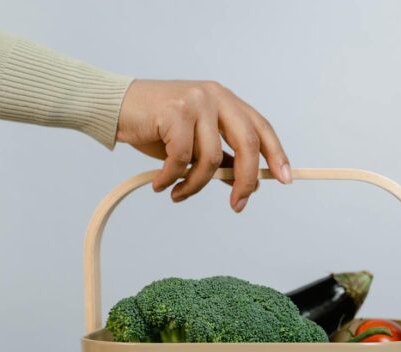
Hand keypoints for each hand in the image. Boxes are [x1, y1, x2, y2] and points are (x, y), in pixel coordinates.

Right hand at [116, 79, 291, 211]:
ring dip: (195, 185)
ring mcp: (196, 102)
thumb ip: (220, 157)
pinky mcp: (174, 112)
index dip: (276, 154)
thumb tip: (247, 183)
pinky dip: (171, 179)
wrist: (115, 107)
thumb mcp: (193, 141)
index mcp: (225, 100)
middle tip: (237, 205)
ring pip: (210, 158)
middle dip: (245, 180)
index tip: (285, 179)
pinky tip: (162, 185)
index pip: (261, 128)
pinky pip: (182, 159)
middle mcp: (215, 96)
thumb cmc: (155, 125)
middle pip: (247, 143)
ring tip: (179, 193)